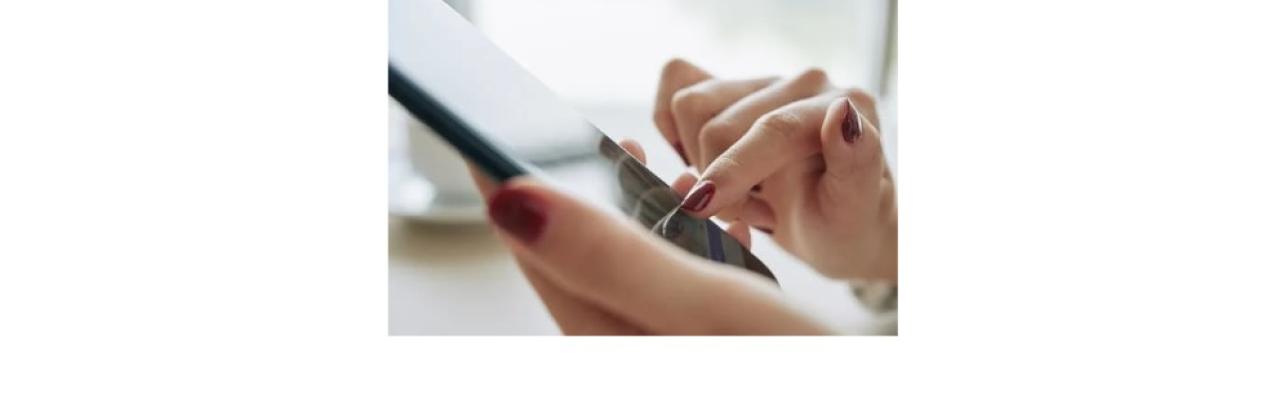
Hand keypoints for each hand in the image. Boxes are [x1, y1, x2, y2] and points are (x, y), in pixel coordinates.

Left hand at [468, 142, 832, 334]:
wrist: (857, 391)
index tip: (491, 137)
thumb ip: (608, 255)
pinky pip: (668, 291)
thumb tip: (512, 204)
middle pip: (574, 259)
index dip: (510, 184)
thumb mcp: (702, 304)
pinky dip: (679, 248)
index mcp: (606, 336)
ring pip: (623, 272)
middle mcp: (623, 345)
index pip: (534, 248)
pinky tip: (711, 228)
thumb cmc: (787, 367)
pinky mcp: (695, 347)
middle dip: (576, 196)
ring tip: (648, 170)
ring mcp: (659, 346)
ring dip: (631, 217)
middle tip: (587, 143)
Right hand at [653, 59, 895, 281]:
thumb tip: (842, 112)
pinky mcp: (730, 87)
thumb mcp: (856, 211)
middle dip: (724, 187)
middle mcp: (803, 83)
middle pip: (718, 124)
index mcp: (843, 106)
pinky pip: (677, 82)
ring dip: (701, 163)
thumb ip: (856, 162)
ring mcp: (764, 82)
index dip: (733, 167)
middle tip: (760, 217)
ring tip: (743, 195)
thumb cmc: (845, 225)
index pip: (774, 128)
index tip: (700, 205)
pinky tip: (711, 167)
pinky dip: (676, 132)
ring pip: (690, 106)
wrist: (834, 226)